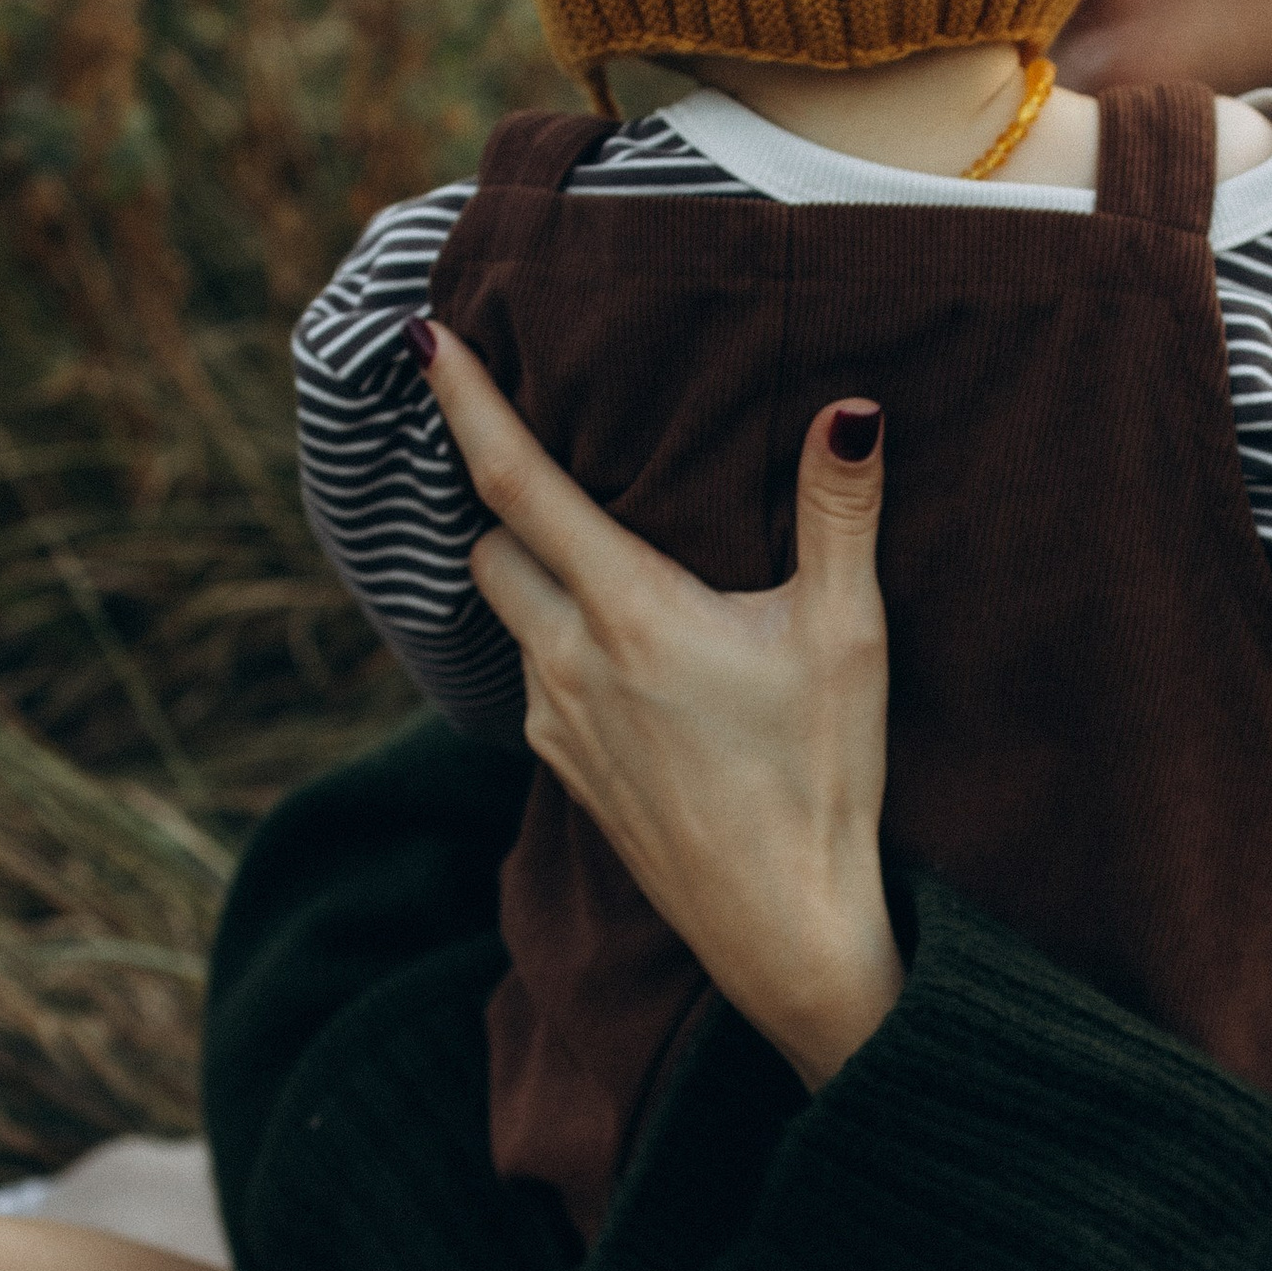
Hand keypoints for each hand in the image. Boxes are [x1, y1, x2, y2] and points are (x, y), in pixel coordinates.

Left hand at [417, 319, 905, 1089]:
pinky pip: (536, 681)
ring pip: (509, 618)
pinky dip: (558, 643)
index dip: (463, 401)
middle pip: (490, 547)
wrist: (788, 933)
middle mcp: (569, 663)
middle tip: (541, 453)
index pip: (514, 483)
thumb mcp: (847, 637)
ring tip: (596, 552)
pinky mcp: (569, 776)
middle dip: (505, 497)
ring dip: (534, 575)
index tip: (420, 337)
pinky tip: (623, 653)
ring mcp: (558, 727)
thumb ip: (841, 513)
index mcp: (627, 612)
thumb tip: (850, 409)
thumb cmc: (822, 781)